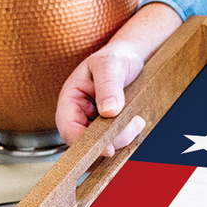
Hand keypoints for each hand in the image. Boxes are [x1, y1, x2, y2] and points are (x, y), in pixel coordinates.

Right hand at [55, 2, 182, 146]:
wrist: (130, 59)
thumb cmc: (116, 58)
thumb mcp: (111, 64)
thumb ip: (108, 85)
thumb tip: (109, 111)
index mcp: (70, 100)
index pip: (68, 129)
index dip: (84, 143)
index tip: (108, 148)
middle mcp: (80, 116)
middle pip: (87, 143)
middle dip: (111, 140)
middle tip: (134, 125)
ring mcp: (94, 125)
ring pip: (104, 145)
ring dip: (123, 138)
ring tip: (138, 119)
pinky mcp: (110, 130)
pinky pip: (116, 142)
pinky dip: (128, 137)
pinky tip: (137, 122)